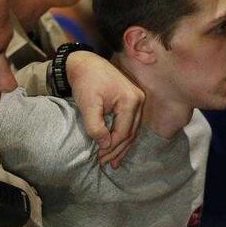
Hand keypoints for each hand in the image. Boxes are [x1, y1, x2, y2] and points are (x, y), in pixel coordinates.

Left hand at [66, 51, 144, 167]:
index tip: (99, 158)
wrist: (86, 63)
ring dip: (122, 146)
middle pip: (131, 133)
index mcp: (130, 100)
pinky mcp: (133, 100)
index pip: (123, 132)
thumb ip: (96, 126)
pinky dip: (123, 135)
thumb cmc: (86, 81)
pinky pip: (130, 122)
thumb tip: (105, 145)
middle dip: (118, 150)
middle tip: (105, 163)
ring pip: (132, 129)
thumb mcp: (88, 105)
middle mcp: (139, 100)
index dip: (111, 148)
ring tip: (113, 161)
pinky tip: (117, 146)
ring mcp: (138, 99)